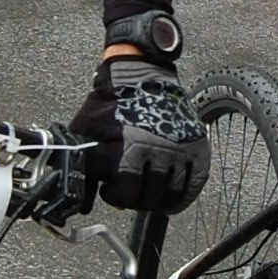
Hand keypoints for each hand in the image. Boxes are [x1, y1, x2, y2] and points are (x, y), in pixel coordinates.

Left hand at [69, 57, 211, 210]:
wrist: (140, 73)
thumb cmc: (110, 102)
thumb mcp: (86, 132)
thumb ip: (83, 168)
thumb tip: (81, 206)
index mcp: (130, 149)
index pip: (127, 193)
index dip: (116, 198)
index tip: (110, 191)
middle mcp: (158, 151)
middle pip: (151, 197)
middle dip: (136, 200)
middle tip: (130, 194)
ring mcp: (180, 148)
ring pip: (173, 192)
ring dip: (160, 201)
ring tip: (150, 198)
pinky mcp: (196, 144)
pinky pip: (196, 181)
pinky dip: (186, 196)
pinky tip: (174, 199)